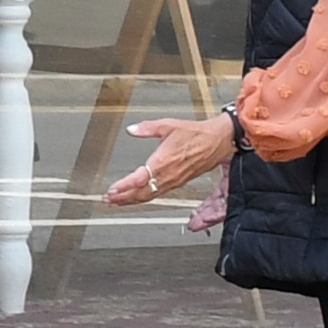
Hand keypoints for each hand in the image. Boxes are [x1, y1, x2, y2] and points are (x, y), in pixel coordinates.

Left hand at [106, 112, 235, 207]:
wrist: (217, 140)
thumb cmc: (196, 133)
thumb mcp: (168, 125)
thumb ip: (147, 128)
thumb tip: (132, 129)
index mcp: (164, 161)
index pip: (140, 179)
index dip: (124, 187)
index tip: (112, 190)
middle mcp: (169, 174)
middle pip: (142, 192)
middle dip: (124, 198)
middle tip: (109, 200)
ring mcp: (175, 180)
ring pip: (151, 195)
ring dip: (133, 200)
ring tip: (118, 201)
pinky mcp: (179, 181)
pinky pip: (159, 193)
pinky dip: (145, 197)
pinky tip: (138, 196)